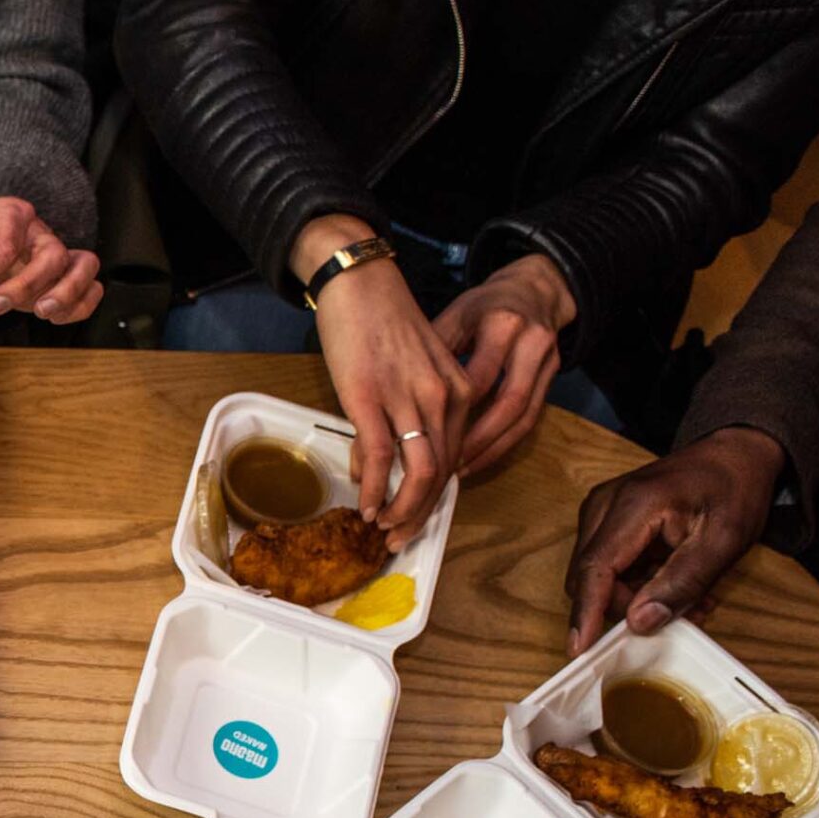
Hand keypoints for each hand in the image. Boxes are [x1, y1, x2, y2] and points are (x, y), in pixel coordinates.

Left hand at [0, 195, 101, 323]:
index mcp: (11, 215)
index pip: (1, 246)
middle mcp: (39, 232)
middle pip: (52, 255)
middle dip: (26, 285)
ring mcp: (57, 251)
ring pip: (82, 266)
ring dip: (66, 294)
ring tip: (42, 312)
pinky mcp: (66, 272)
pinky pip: (91, 286)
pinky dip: (81, 304)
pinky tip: (55, 317)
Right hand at [298, 215, 474, 547]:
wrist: (360, 280)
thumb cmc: (382, 318)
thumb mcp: (415, 363)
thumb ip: (415, 403)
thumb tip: (391, 445)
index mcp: (459, 389)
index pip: (455, 455)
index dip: (436, 493)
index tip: (417, 514)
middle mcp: (443, 398)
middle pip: (442, 472)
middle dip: (422, 513)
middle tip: (401, 537)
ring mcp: (408, 399)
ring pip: (418, 472)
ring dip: (402, 509)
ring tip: (382, 528)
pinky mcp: (370, 398)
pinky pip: (379, 456)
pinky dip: (373, 488)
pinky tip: (364, 505)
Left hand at [435, 254, 575, 474]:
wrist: (533, 290)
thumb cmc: (483, 306)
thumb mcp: (454, 317)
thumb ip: (433, 354)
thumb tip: (397, 397)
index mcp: (502, 324)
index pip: (478, 378)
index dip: (453, 412)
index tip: (424, 437)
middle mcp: (531, 343)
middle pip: (508, 403)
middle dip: (476, 440)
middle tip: (443, 466)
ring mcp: (548, 362)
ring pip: (523, 417)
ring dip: (492, 448)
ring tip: (459, 471)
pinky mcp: (554, 377)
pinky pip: (531, 418)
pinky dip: (506, 443)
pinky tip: (481, 458)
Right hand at [566, 427, 786, 654]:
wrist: (733, 453)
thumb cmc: (734, 489)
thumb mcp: (726, 539)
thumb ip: (684, 581)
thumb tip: (641, 622)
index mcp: (635, 505)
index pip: (597, 567)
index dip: (587, 611)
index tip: (579, 649)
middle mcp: (604, 504)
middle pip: (589, 575)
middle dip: (622, 606)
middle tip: (675, 615)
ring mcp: (600, 509)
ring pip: (595, 573)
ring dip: (631, 596)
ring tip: (684, 598)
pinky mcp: (604, 517)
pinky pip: (606, 563)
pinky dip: (633, 582)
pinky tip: (669, 581)